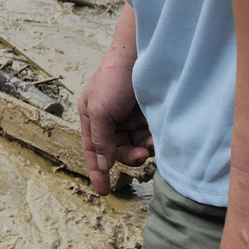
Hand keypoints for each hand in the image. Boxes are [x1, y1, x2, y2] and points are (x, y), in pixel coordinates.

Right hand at [78, 6, 152, 194]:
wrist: (142, 56)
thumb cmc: (114, 79)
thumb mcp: (100, 111)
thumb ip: (101, 141)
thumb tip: (102, 166)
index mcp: (91, 116)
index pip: (92, 150)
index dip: (96, 171)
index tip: (103, 192)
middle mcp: (110, 120)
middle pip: (116, 151)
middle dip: (127, 157)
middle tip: (141, 155)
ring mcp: (130, 119)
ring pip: (134, 147)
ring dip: (142, 149)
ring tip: (151, 143)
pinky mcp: (148, 117)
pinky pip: (148, 138)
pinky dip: (152, 142)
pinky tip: (157, 138)